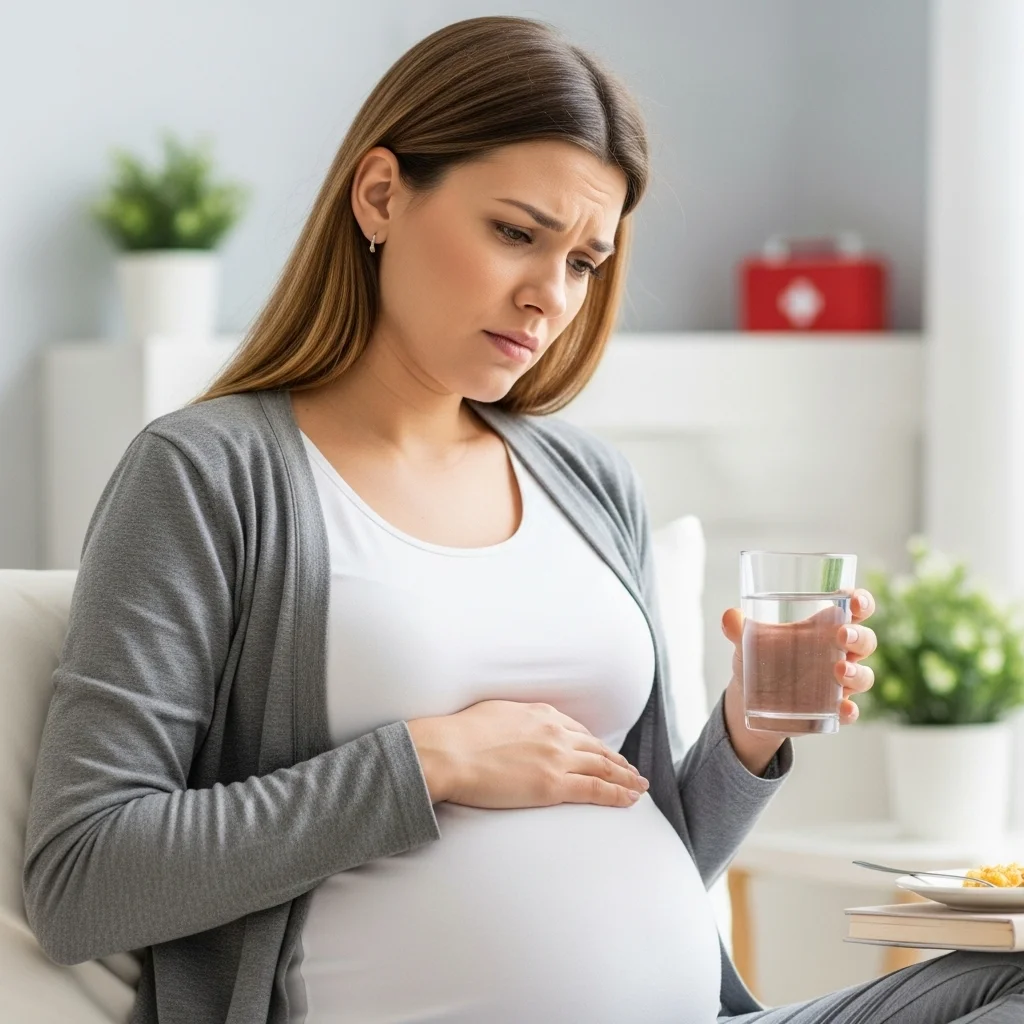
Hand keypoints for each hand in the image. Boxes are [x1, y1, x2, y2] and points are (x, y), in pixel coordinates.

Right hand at [406, 701, 649, 808]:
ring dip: (625, 778)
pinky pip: (595, 790)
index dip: (595, 744)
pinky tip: (629, 799)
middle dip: (618, 761)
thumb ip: (514, 721)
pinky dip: (617, 794)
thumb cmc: (459, 734)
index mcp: (540, 714)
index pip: (577, 731)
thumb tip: (513, 729)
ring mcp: (557, 758)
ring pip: (603, 768)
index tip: (604, 752)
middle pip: (597, 748)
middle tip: (632, 771)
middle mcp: (555, 732)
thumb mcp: (494, 714)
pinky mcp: (554, 785)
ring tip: (638, 787)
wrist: (449, 751)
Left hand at [719, 589, 877, 772]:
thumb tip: (729, 617)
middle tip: (842, 636)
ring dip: (858, 673)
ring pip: (864, 675)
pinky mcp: (832, 709)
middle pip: (865, 640)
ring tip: (839, 671)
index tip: (855, 599)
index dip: (861, 601)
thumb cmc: (760, 657)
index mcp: (824, 626)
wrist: (750, 700)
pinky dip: (849, 710)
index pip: (853, 608)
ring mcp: (838, 683)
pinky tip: (842, 709)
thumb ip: (738, 627)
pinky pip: (849, 711)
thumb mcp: (747, 641)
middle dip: (859, 636)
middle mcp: (838, 653)